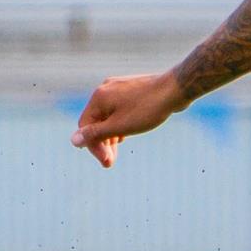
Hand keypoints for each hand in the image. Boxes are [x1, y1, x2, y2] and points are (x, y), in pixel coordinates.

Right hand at [69, 72, 187, 167]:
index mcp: (98, 98)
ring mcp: (119, 88)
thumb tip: (74, 141)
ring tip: (117, 150)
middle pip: (96, 121)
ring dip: (111, 134)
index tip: (106, 162)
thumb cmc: (148, 109)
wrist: (177, 89)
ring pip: (109, 116)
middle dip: (102, 142)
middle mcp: (105, 89)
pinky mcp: (133, 89)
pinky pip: (120, 110)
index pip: (85, 126)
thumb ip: (96, 134)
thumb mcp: (120, 126)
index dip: (93, 146)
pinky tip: (126, 133)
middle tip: (110, 162)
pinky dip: (120, 123)